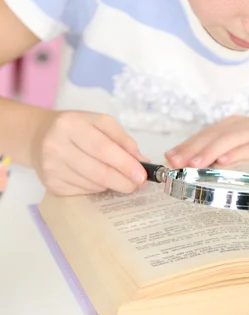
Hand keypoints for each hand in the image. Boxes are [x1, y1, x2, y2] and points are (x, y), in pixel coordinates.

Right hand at [30, 110, 147, 195]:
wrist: (39, 136)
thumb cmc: (75, 127)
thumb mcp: (99, 122)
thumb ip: (122, 139)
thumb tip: (141, 160)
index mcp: (71, 125)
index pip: (103, 148)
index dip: (125, 164)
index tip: (142, 175)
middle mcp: (57, 146)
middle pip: (97, 171)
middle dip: (123, 180)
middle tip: (138, 184)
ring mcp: (51, 168)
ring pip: (92, 185)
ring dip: (112, 185)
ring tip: (123, 181)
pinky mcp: (50, 185)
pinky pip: (83, 192)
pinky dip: (98, 189)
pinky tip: (101, 181)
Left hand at [165, 116, 248, 167]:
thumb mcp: (245, 144)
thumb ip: (224, 150)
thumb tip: (195, 165)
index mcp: (232, 124)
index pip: (204, 134)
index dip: (185, 145)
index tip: (168, 158)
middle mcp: (241, 125)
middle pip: (211, 135)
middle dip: (191, 149)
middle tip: (174, 162)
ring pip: (228, 140)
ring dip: (209, 151)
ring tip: (193, 164)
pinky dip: (236, 153)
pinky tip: (224, 161)